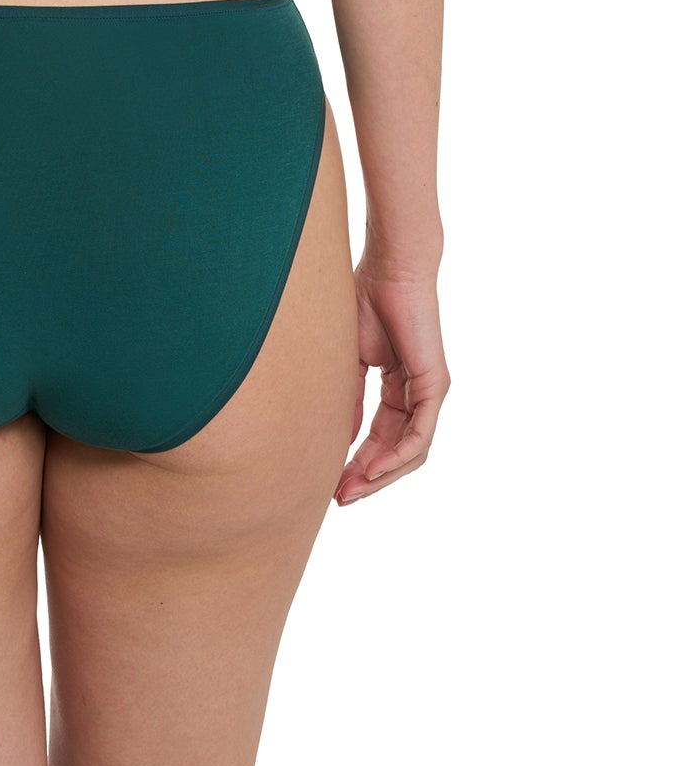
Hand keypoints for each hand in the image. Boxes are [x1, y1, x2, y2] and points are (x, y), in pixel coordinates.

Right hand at [335, 255, 448, 503]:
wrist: (390, 267)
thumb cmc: (366, 300)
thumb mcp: (349, 361)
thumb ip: (348, 400)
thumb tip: (339, 438)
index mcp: (398, 387)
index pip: (381, 437)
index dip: (356, 462)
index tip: (330, 483)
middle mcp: (418, 394)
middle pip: (397, 452)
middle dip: (367, 478)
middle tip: (338, 498)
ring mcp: (430, 392)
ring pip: (411, 452)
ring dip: (381, 476)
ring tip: (350, 490)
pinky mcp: (435, 385)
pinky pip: (420, 435)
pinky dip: (396, 457)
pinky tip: (372, 470)